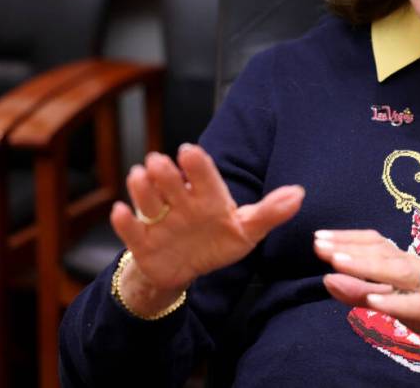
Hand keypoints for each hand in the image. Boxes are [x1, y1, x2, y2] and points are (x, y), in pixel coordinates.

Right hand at [110, 143, 304, 291]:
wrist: (186, 268)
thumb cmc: (217, 240)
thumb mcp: (247, 230)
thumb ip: (271, 212)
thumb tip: (299, 194)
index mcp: (207, 195)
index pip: (202, 174)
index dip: (196, 164)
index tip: (190, 151)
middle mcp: (181, 201)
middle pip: (170, 182)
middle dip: (164, 172)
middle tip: (159, 162)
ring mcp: (160, 220)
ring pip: (147, 199)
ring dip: (142, 188)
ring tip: (140, 176)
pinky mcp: (143, 241)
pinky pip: (130, 230)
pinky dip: (124, 222)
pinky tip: (121, 211)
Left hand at [312, 229, 419, 364]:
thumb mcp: (401, 304)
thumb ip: (366, 293)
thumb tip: (329, 280)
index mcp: (409, 264)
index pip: (376, 243)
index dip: (348, 239)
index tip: (318, 237)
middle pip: (382, 251)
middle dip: (349, 247)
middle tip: (318, 244)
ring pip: (398, 271)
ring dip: (367, 265)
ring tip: (338, 263)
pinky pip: (419, 304)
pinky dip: (397, 301)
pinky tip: (375, 301)